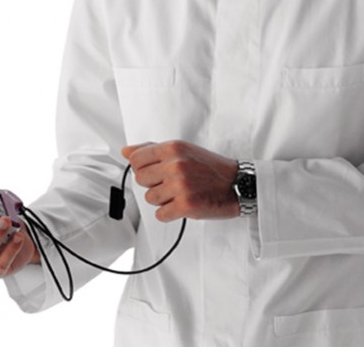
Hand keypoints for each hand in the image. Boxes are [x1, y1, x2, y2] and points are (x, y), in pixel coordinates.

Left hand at [122, 140, 238, 221]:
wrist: (238, 184)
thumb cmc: (211, 167)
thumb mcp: (183, 150)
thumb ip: (152, 149)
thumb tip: (126, 151)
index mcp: (173, 148)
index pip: (136, 159)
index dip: (143, 168)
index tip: (156, 171)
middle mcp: (175, 165)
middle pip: (141, 180)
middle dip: (154, 184)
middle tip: (172, 183)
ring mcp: (180, 186)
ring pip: (150, 198)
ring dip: (163, 200)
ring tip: (180, 194)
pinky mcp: (185, 206)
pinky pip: (161, 214)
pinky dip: (170, 213)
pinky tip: (182, 205)